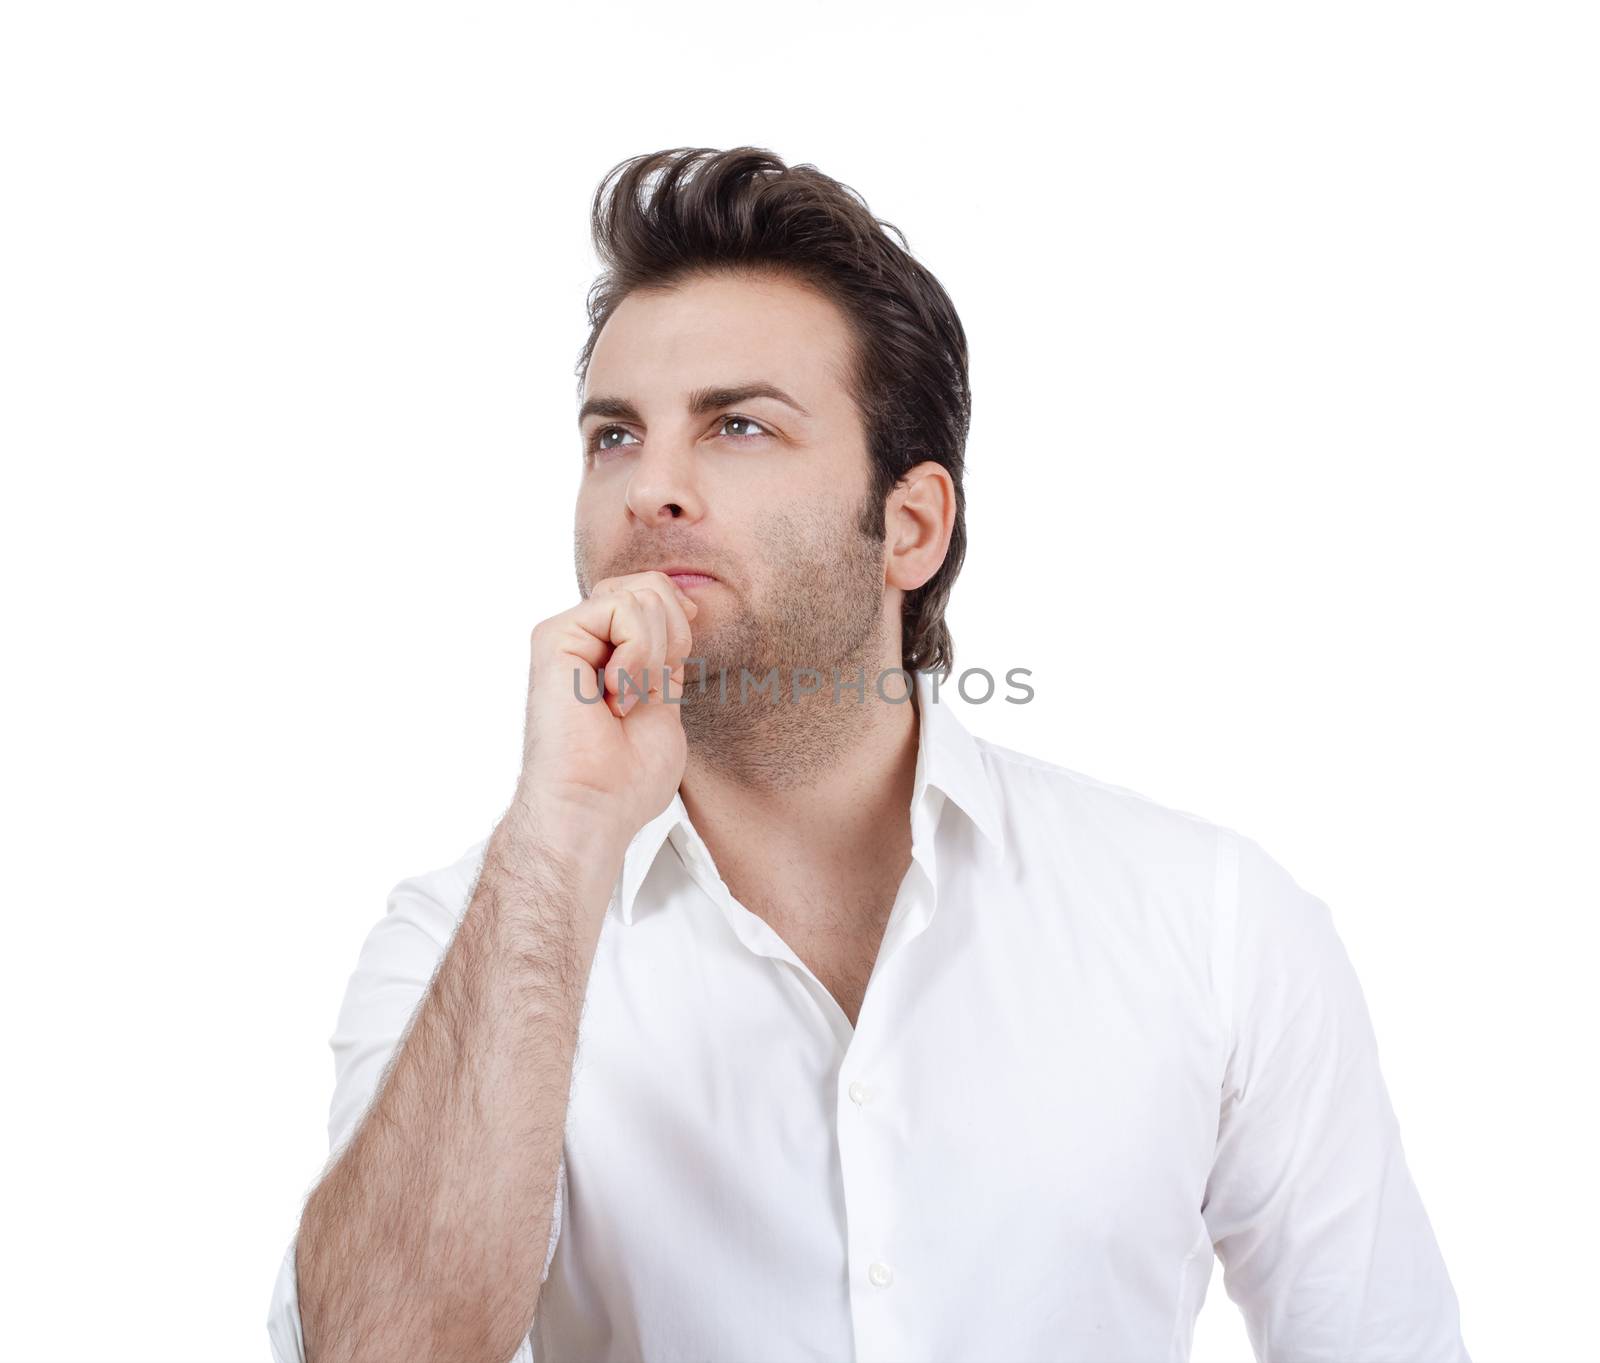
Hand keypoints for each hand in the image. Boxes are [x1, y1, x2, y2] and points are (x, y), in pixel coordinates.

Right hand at [512, 570, 698, 857]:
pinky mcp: (554, 636)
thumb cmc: (626, 777)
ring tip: (625, 702)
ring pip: (642, 595)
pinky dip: (638, 655)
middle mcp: (585, 638)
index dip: (680, 622)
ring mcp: (567, 634)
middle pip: (649, 584)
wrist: (595, 808)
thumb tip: (682, 605)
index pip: (654, 595)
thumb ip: (666, 652)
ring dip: (653, 657)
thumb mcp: (664, 699)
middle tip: (648, 691)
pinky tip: (615, 696)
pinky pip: (622, 608)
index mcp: (609, 652)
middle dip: (673, 637)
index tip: (672, 670)